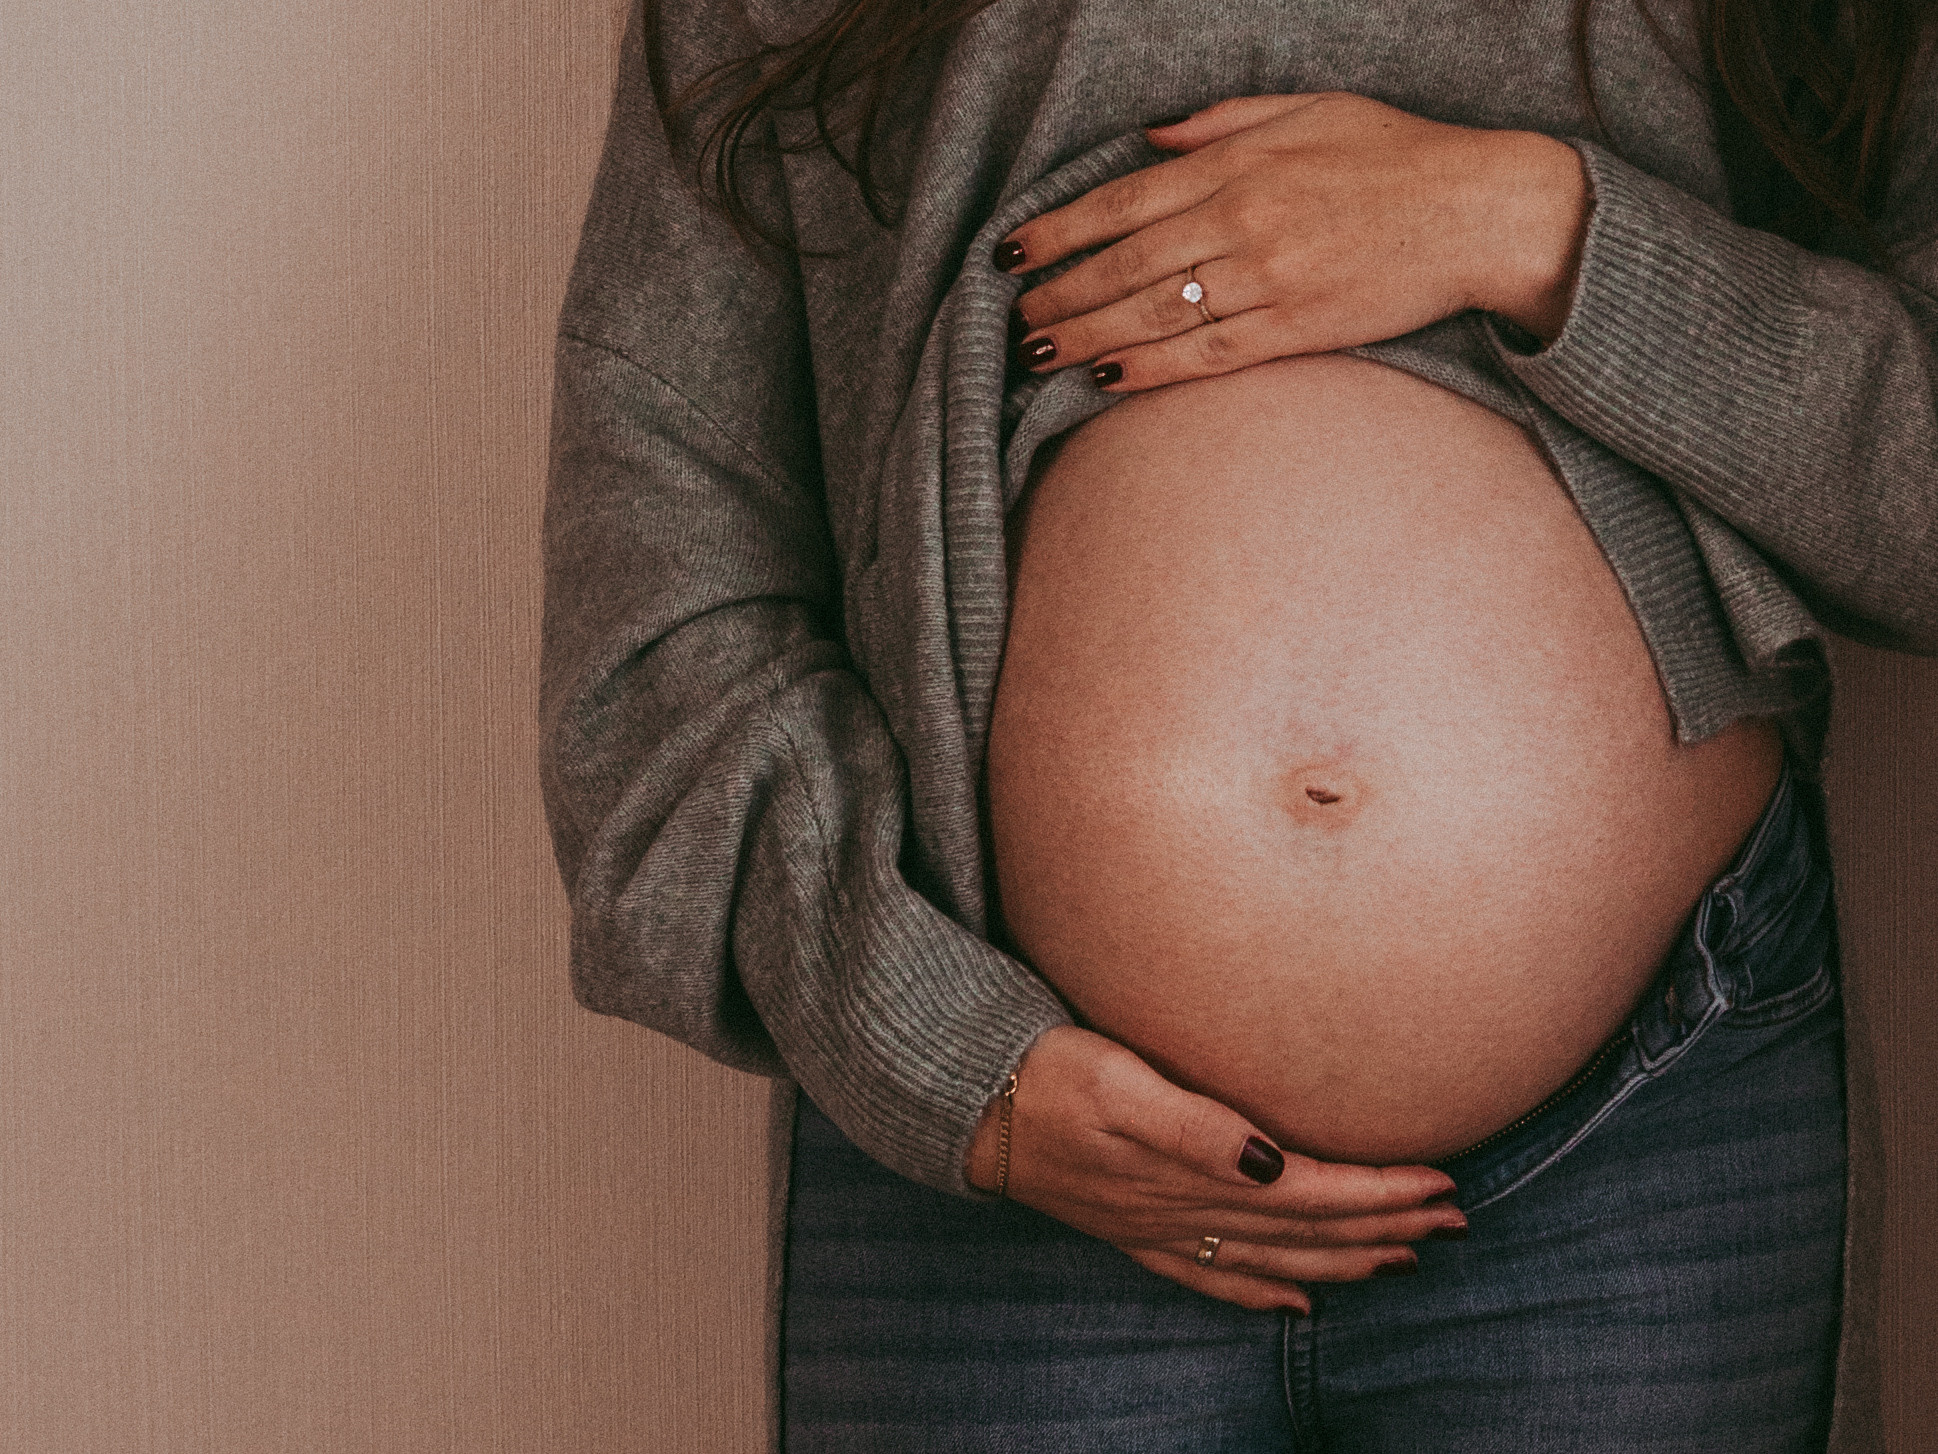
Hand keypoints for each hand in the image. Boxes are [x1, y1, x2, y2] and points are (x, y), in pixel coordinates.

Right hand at [965, 1026, 1467, 1313]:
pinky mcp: (1135, 1233)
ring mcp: (1160, 1230)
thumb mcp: (1116, 1080)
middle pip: (1307, 1231)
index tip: (1441, 1180)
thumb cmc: (1043, 1074)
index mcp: (1193, 1169)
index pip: (1311, 1190)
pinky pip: (1217, 1281)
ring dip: (1345, 1261)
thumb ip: (1195, 1124)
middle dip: (1385, 1227)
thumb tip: (1272, 1160)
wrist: (969, 1106)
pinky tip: (1300, 1304)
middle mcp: (1186, 1211)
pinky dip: (1267, 1297)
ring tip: (1406, 1257)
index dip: (1380, 1190)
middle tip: (1454, 1220)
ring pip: (1275, 1263)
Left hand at [996, 92, 1589, 391]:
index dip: (1060, 229)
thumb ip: (1224, 122)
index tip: (1012, 250)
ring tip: (1039, 353)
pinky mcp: (1296, 329)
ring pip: (1155, 314)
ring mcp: (1269, 279)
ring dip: (1088, 336)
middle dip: (1061, 291)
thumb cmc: (1398, 156)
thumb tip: (1152, 139)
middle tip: (1012, 316)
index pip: (1124, 200)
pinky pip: (1207, 355)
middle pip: (1126, 263)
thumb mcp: (1311, 108)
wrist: (1480, 211)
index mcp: (1240, 165)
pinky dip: (1151, 370)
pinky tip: (1106, 382)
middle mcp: (1244, 221)